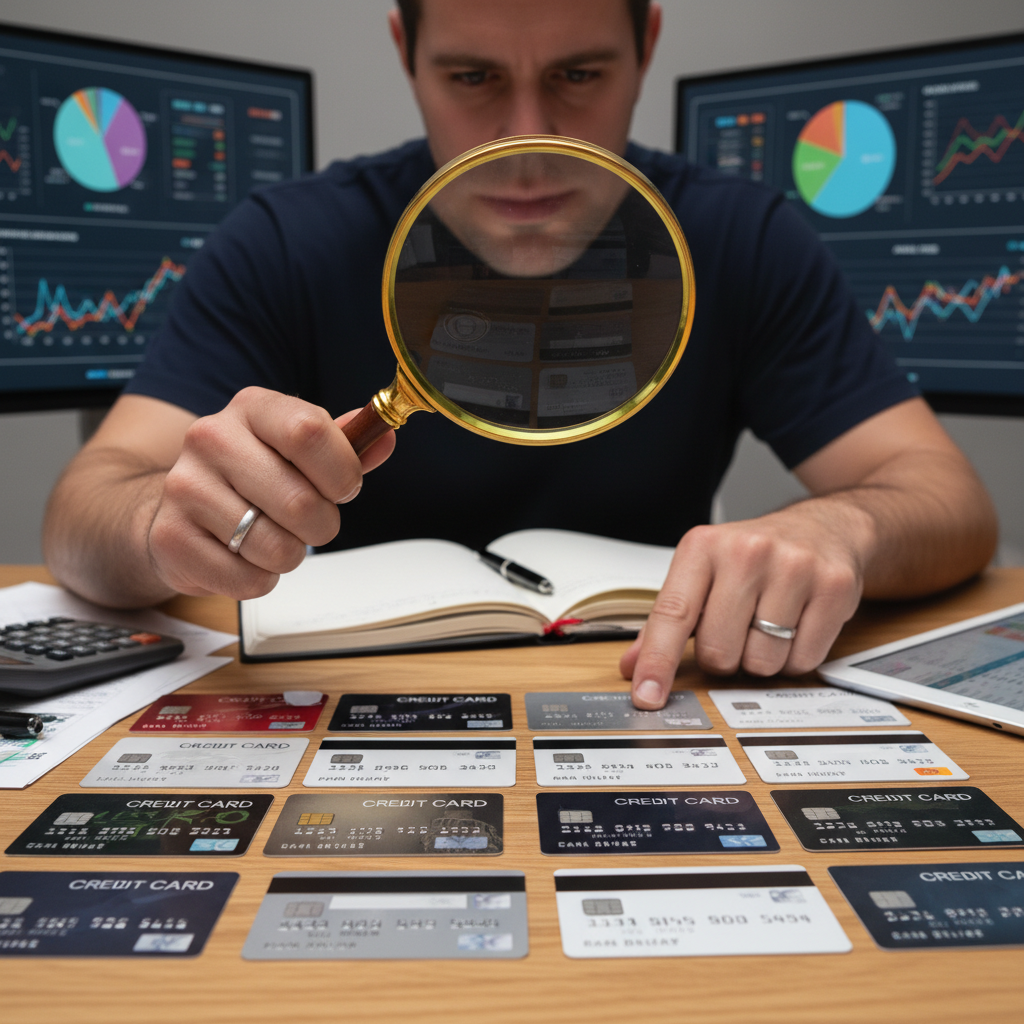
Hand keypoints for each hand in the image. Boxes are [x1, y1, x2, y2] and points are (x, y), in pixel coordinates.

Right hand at [147, 387, 394, 598]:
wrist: (176, 507)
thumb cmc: (252, 476)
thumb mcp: (298, 450)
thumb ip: (345, 446)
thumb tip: (385, 439)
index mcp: (253, 408)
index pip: (310, 431)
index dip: (341, 472)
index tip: (343, 488)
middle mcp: (212, 438)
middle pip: (301, 501)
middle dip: (322, 525)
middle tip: (307, 522)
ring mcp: (185, 486)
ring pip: (275, 547)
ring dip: (288, 555)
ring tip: (270, 537)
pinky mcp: (170, 537)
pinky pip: (246, 579)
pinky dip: (258, 579)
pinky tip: (242, 556)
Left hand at [621, 505, 866, 708]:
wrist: (823, 527)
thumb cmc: (754, 554)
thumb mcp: (702, 571)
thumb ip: (665, 621)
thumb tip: (633, 665)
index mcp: (703, 547)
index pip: (673, 615)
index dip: (658, 662)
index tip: (647, 694)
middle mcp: (747, 551)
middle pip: (719, 650)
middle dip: (723, 656)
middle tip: (735, 630)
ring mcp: (794, 567)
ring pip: (762, 662)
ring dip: (760, 658)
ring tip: (767, 623)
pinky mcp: (834, 587)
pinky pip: (803, 660)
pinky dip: (794, 658)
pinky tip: (795, 626)